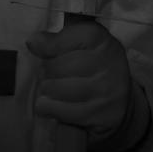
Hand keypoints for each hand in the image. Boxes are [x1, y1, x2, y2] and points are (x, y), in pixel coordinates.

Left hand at [26, 21, 131, 137]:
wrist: (119, 100)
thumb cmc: (92, 66)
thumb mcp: (80, 46)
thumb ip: (56, 40)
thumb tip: (33, 42)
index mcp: (104, 41)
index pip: (75, 35)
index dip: (56, 43)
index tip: (49, 51)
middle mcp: (109, 65)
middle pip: (62, 65)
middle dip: (48, 71)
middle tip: (49, 74)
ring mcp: (106, 92)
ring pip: (59, 90)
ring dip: (46, 90)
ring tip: (48, 89)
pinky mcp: (102, 115)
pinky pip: (64, 112)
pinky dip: (49, 109)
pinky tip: (47, 105)